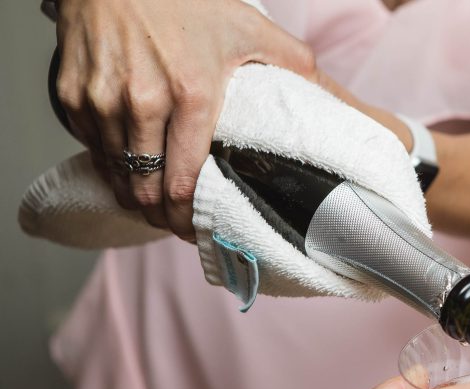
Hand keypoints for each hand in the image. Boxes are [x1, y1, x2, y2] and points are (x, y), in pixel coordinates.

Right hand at [53, 0, 315, 239]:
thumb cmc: (189, 0)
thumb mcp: (252, 30)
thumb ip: (299, 70)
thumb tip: (345, 107)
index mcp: (193, 94)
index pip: (184, 185)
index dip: (189, 220)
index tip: (199, 232)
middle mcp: (143, 102)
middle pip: (147, 191)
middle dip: (163, 215)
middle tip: (179, 223)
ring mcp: (102, 99)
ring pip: (117, 175)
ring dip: (137, 192)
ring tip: (157, 196)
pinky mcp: (71, 95)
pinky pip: (92, 148)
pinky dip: (111, 160)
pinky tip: (132, 159)